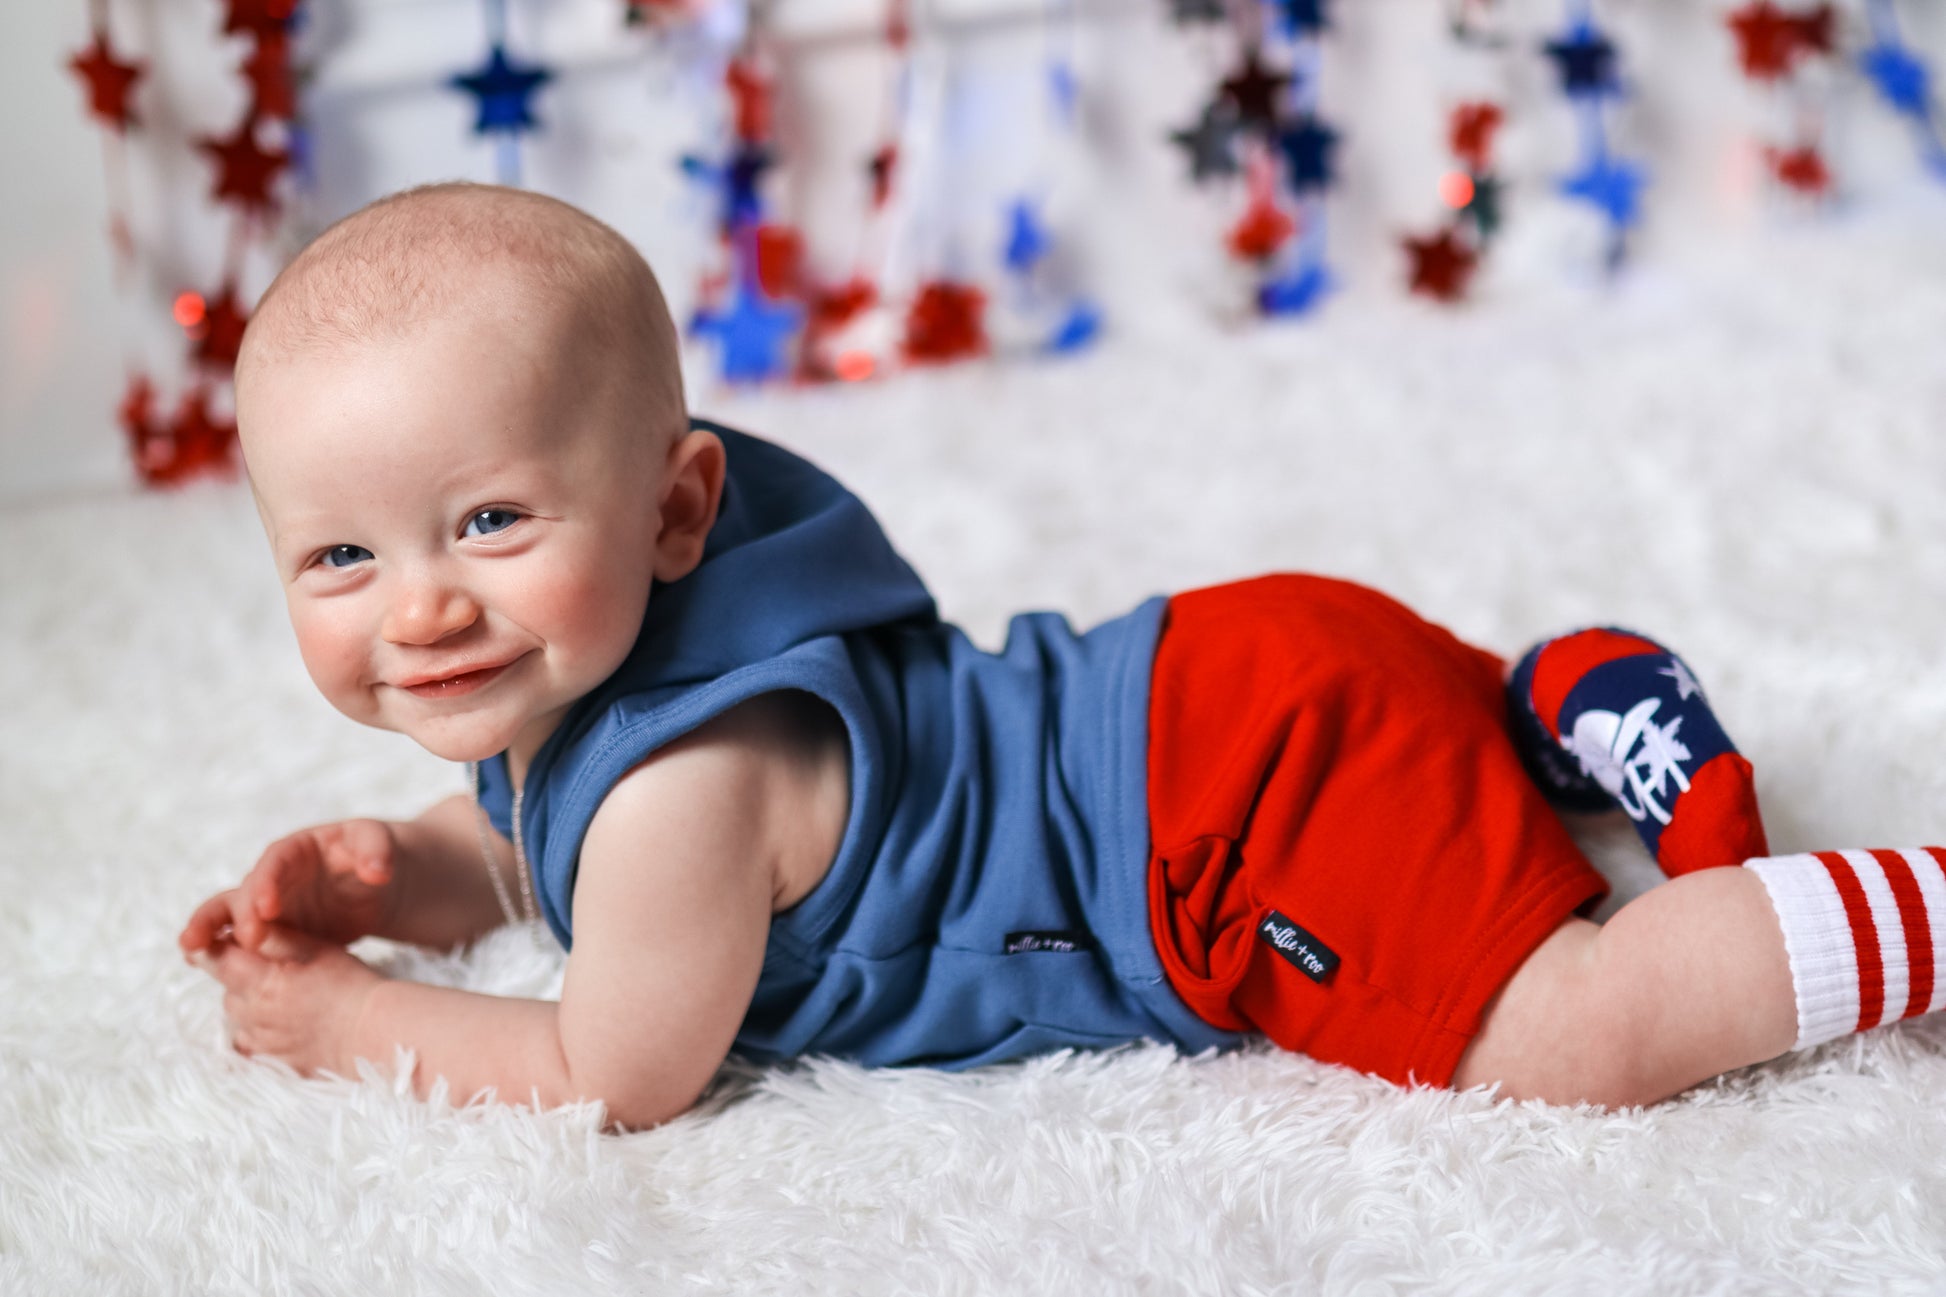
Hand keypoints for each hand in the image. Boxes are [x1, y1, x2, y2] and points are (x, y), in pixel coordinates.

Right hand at [180, 818, 400, 958]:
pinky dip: (220, 949)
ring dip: (210, 930)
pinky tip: (196, 965)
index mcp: (296, 850)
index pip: (275, 863)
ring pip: (229, 915)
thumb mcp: (379, 843)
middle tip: (245, 940)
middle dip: (239, 915)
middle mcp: (272, 876)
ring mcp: (268, 904)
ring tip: (190, 950)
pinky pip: (240, 940)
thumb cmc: (375, 853)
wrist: (376, 880)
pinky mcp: (273, 930)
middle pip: (245, 891)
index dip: (268, 884)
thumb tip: (377, 872)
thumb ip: (376, 852)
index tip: (267, 908)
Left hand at [190, 925, 383, 1077]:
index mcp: (262, 983)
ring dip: (249, 1001)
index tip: (212, 941)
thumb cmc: (350, 984)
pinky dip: (257, 1029)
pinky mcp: (274, 1061)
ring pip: (237, 1015)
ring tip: (282, 992)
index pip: (217, 960)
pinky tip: (280, 1020)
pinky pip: (250, 1042)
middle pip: (227, 988)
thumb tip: (239, 926)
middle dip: (239, 974)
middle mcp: (253, 1015)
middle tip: (271, 965)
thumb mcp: (314, 948)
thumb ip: (274, 937)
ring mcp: (262, 1042)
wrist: (375, 1032)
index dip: (210, 947)